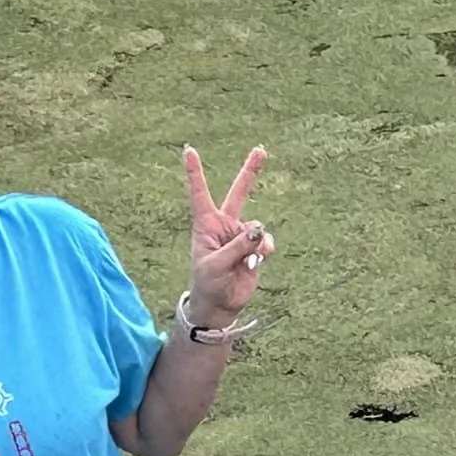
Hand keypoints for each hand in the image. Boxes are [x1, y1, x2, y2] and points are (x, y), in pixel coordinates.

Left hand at [180, 144, 269, 332]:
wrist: (220, 305)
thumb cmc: (208, 283)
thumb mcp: (217, 265)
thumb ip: (238, 246)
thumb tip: (260, 229)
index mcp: (205, 224)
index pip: (199, 193)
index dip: (195, 172)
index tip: (188, 150)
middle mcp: (224, 225)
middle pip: (239, 192)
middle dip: (250, 171)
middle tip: (261, 149)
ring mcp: (241, 236)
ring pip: (258, 227)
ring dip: (255, 244)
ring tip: (244, 262)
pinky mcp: (256, 249)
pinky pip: (267, 242)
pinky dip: (264, 251)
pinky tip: (255, 263)